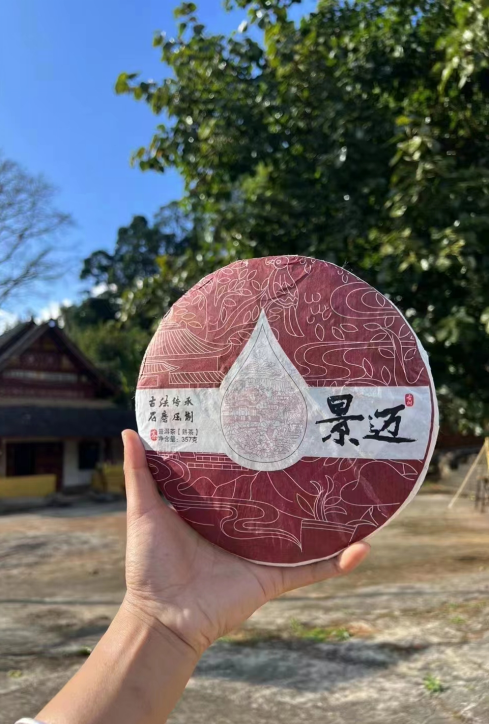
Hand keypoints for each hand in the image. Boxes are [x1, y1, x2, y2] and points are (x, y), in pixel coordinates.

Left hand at [122, 429, 369, 656]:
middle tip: (325, 447)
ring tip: (360, 492)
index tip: (277, 425)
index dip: (261, 453)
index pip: (246, 476)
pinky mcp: (274, 577)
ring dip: (334, 518)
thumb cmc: (149, 564)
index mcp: (219, 509)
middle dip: (304, 480)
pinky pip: (313, 570)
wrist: (160, 617)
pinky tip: (364, 546)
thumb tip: (130, 429)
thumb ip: (140, 472)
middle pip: (282, 501)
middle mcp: (246, 527)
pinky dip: (339, 562)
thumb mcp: (143, 510)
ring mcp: (264, 553)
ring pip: (307, 532)